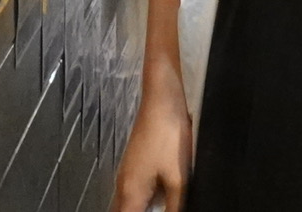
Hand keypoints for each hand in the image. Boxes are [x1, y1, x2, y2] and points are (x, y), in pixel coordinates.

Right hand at [112, 93, 192, 211]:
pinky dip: (141, 205)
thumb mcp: (179, 179)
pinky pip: (133, 195)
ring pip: (126, 206)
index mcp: (131, 193)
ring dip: (136, 210)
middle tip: (157, 210)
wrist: (162, 101)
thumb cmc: (169, 137)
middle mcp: (123, 186)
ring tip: (159, 206)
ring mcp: (127, 175)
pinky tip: (157, 202)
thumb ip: (175, 207)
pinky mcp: (135, 167)